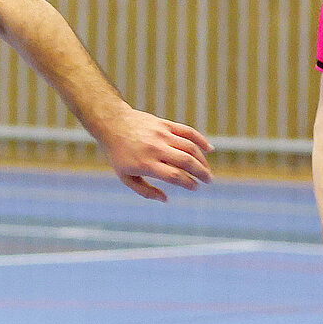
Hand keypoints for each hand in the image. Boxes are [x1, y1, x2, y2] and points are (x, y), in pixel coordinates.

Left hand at [96, 107, 212, 200]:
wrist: (113, 124)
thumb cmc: (119, 154)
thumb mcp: (125, 177)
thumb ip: (145, 191)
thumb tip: (165, 199)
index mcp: (146, 164)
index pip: (174, 175)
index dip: (188, 183)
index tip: (194, 187)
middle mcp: (156, 148)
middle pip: (186, 161)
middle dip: (201, 172)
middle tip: (208, 180)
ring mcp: (162, 135)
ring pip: (189, 147)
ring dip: (202, 160)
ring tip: (207, 169)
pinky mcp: (165, 124)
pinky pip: (187, 131)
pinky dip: (200, 140)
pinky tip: (209, 149)